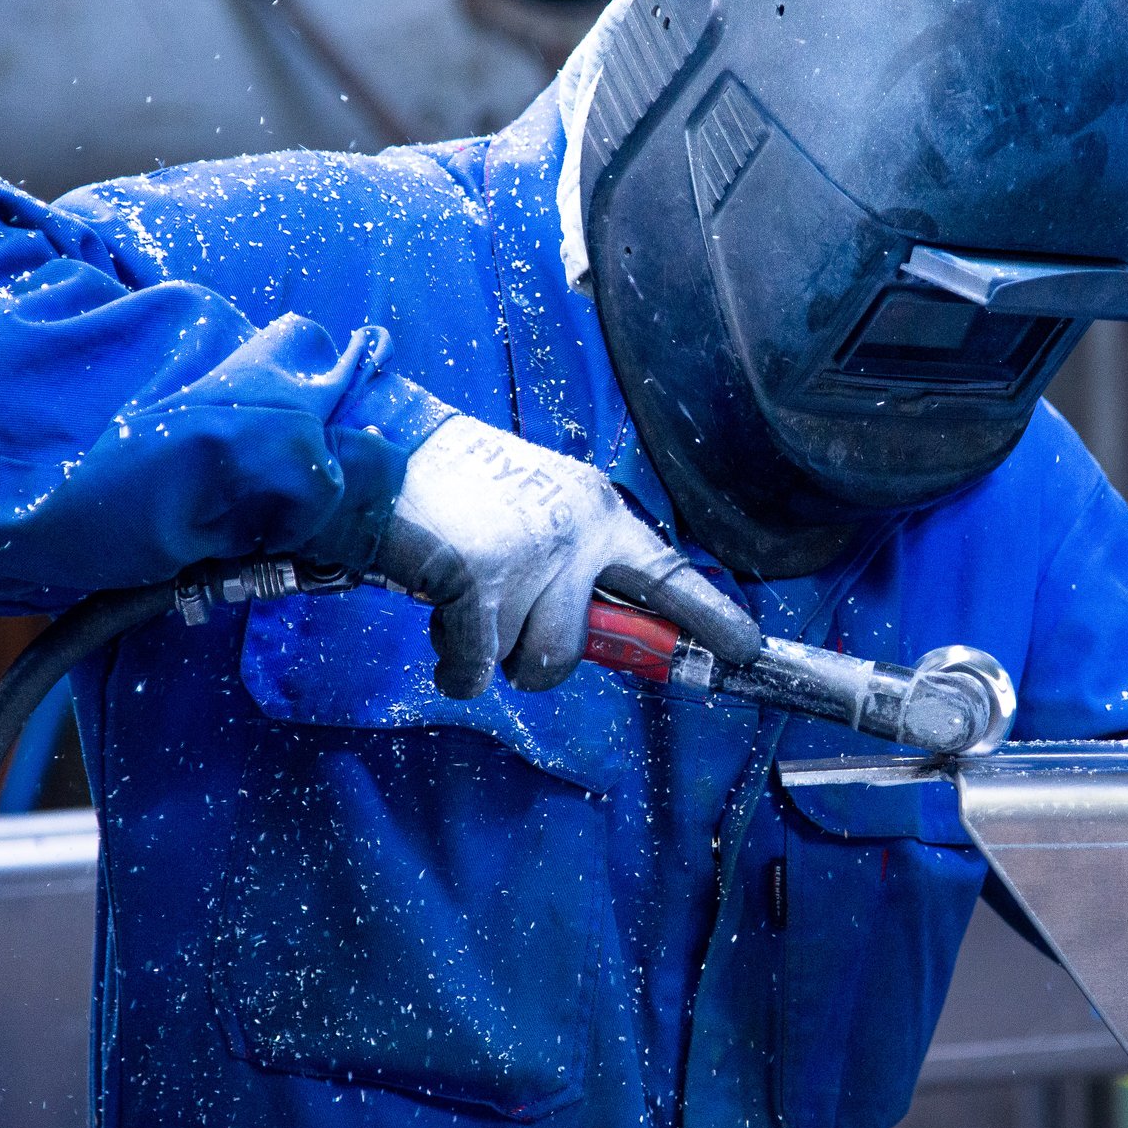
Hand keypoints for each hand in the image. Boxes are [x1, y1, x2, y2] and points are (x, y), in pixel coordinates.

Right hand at [372, 414, 760, 697]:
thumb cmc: (457, 492)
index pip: (668, 573)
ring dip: (488, 651)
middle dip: (536, 656)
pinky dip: (453, 665)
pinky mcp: (475, 581)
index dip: (708, 617)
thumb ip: (577, 562)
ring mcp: (527, 557)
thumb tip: (604, 631)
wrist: (382, 458)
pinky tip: (438, 620)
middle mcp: (574, 532)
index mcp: (596, 511)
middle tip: (503, 617)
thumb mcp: (540, 505)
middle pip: (575, 648)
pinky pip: (474, 669)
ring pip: (525, 663)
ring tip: (461, 600)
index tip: (744, 649)